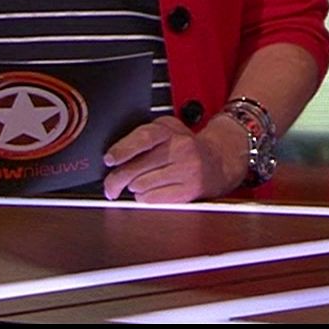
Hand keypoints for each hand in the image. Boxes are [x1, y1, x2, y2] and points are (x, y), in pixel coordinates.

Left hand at [102, 115, 248, 203]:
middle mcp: (180, 149)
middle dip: (117, 179)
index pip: (143, 139)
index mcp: (170, 131)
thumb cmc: (187, 146)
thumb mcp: (167, 129)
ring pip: (141, 186)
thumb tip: (115, 156)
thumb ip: (143, 137)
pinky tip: (151, 191)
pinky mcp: (189, 190)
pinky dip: (145, 198)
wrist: (219, 159)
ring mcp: (186, 170)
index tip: (109, 160)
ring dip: (134, 188)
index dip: (122, 150)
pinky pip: (152, 199)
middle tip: (111, 185)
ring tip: (141, 183)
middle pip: (136, 168)